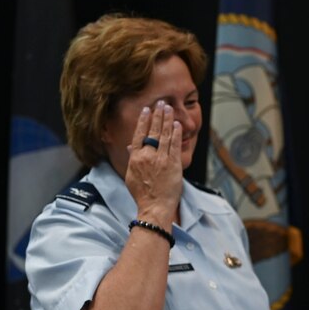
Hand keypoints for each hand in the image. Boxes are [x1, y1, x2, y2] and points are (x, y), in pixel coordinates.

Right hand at [126, 100, 182, 224]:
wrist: (154, 207)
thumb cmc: (142, 194)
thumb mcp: (131, 175)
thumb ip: (132, 159)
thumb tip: (131, 147)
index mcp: (136, 158)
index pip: (139, 134)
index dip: (143, 120)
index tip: (146, 109)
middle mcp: (148, 156)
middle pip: (153, 131)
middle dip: (157, 115)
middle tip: (161, 102)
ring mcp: (162, 159)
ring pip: (165, 135)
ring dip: (167, 120)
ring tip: (169, 108)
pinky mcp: (174, 165)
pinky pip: (175, 145)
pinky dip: (176, 134)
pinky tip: (177, 124)